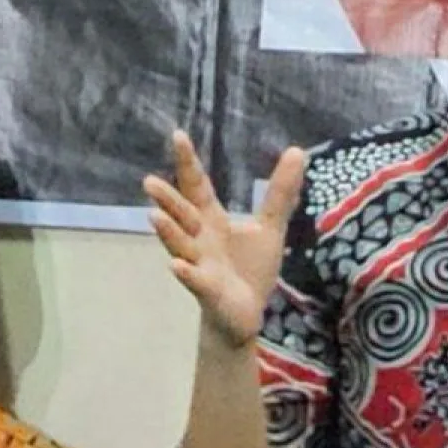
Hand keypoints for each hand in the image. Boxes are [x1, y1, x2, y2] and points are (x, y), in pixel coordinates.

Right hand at [143, 130, 305, 348]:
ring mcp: (200, 265)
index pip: (197, 187)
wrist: (247, 313)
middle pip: (182, 215)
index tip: (178, 135)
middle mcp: (200, 240)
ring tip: (154, 216)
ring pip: (181, 246)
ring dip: (168, 232)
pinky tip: (177, 266)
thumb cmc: (250, 268)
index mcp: (212, 221)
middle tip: (150, 181)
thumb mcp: (270, 227)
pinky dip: (186, 273)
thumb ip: (280, 193)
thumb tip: (297, 151)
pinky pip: (195, 281)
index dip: (188, 163)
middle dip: (167, 199)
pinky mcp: (208, 291)